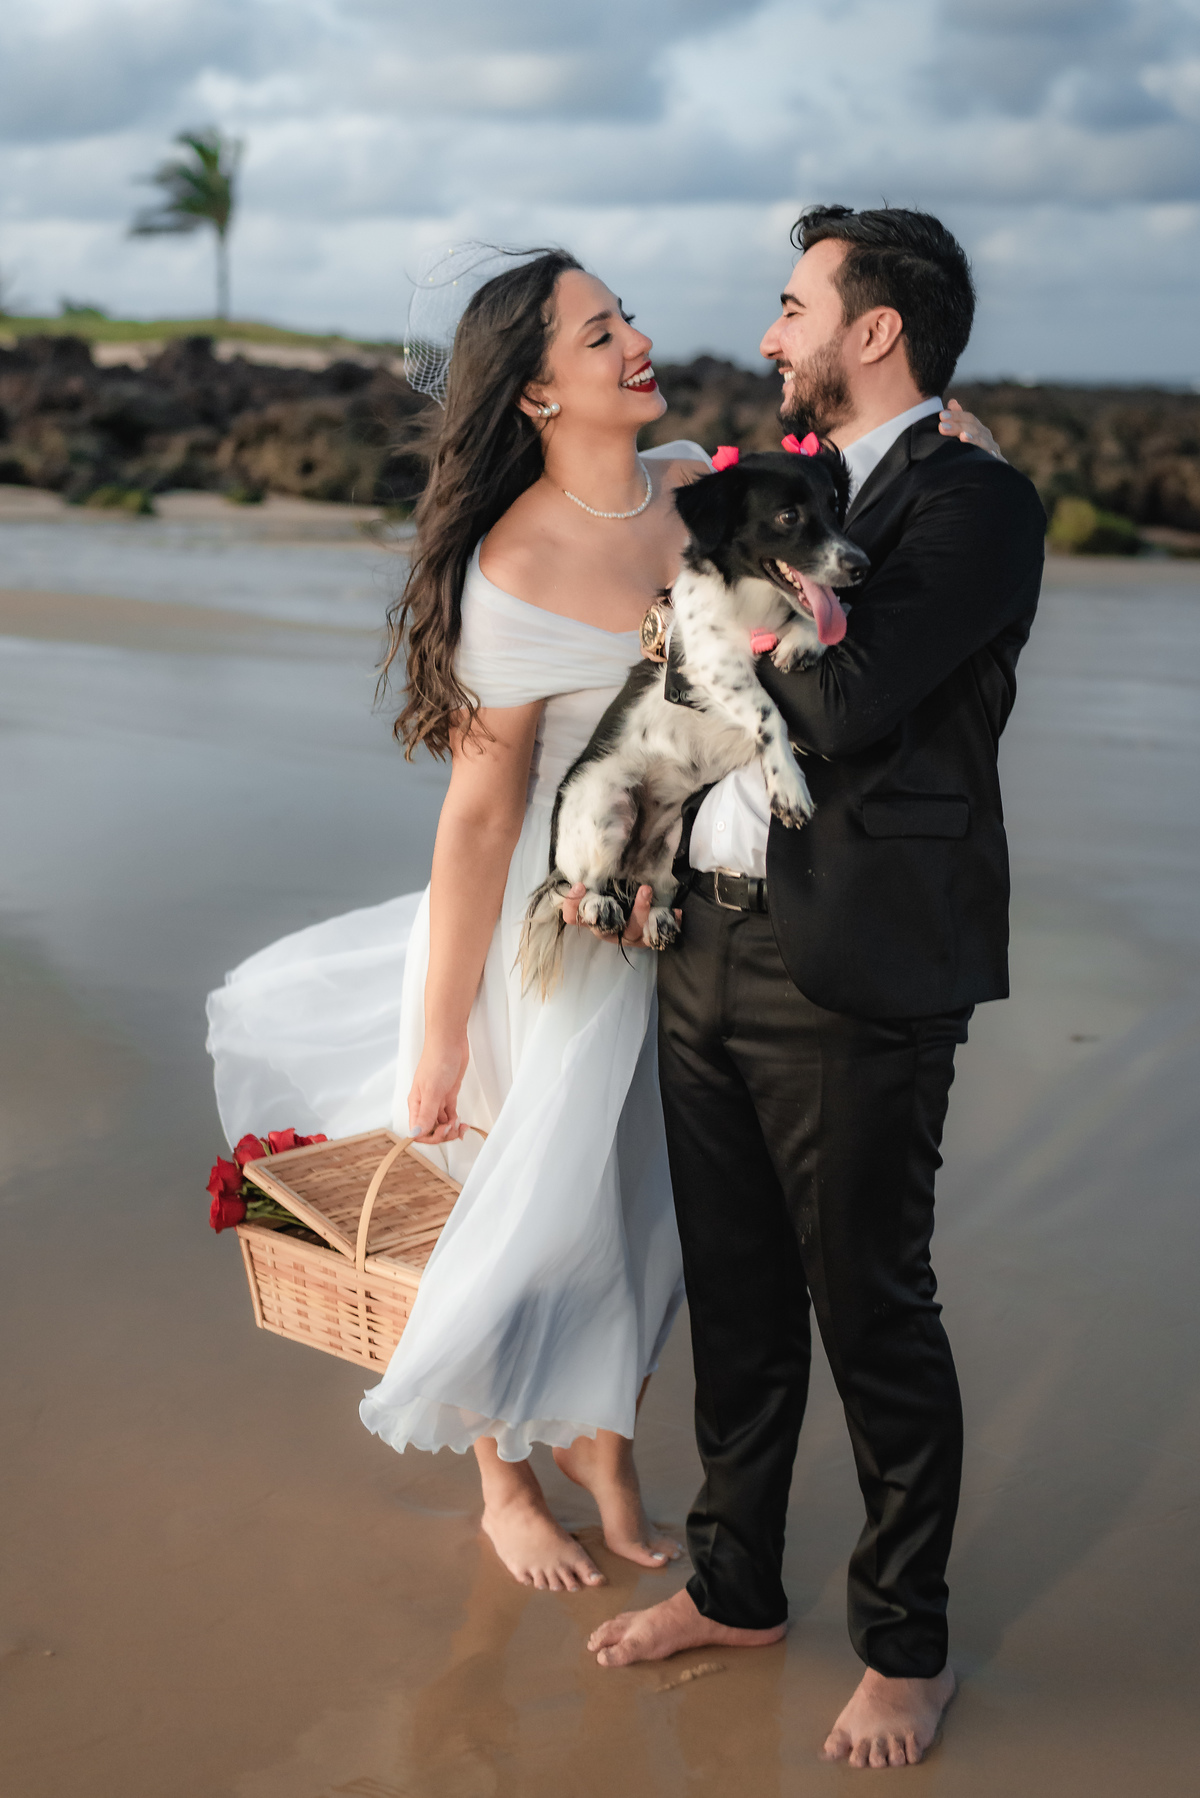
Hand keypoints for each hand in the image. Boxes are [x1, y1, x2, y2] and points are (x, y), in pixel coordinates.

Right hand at [408, 1035, 469, 1142]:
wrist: (450, 1043)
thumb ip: (426, 1113)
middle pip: (430, 1130)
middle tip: (454, 1129)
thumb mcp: (432, 1091)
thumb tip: (416, 1133)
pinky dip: (455, 1122)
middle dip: (443, 1134)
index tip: (444, 1131)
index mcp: (415, 1104)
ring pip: (441, 1124)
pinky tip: (462, 1123)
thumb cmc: (437, 1060)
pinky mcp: (448, 1096)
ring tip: (461, 1125)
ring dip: (451, 1129)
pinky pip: (449, 1115)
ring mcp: (436, 1100)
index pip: (417, 1131)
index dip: (431, 1137)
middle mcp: (424, 1104)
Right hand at [561, 883, 679, 946]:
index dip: (573, 904)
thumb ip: (597, 872)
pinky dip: (667, 921)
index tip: (580, 885)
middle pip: (602, 926)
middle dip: (608, 910)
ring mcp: (627, 936)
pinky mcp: (646, 939)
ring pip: (631, 930)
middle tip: (610, 888)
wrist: (640, 917)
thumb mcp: (603, 883)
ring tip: (646, 890)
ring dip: (640, 910)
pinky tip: (676, 911)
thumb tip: (607, 836)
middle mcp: (606, 929)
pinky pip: (657, 934)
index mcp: (591, 918)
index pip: (572, 916)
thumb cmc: (614, 894)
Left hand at [940, 398, 1004, 461]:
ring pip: (983, 441)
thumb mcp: (962, 434)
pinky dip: (989, 455)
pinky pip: (993, 459)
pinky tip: (984, 454)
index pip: (969, 418)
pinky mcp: (997, 463)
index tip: (941, 416)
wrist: (987, 475)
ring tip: (962, 437)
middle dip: (957, 427)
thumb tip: (952, 402)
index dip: (956, 415)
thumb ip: (958, 419)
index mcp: (978, 428)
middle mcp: (986, 437)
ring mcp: (992, 449)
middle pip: (974, 428)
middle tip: (942, 427)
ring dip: (972, 439)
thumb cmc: (970, 451)